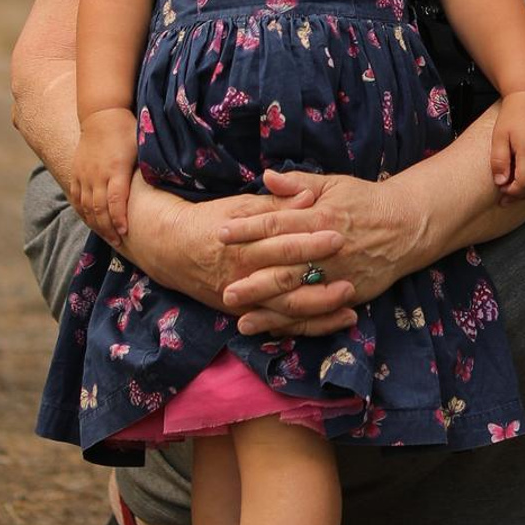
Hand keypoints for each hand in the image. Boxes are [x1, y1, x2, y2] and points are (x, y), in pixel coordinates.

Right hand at [69, 108, 138, 239]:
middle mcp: (97, 174)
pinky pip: (76, 198)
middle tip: (119, 244)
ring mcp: (84, 174)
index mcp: (116, 168)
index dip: (119, 219)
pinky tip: (91, 222)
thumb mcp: (140, 146)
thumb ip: (147, 168)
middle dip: (108, 229)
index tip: (126, 233)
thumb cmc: (126, 130)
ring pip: (86, 207)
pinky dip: (83, 212)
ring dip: (95, 224)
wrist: (101, 114)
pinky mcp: (76, 173)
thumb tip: (166, 185)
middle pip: (99, 209)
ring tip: (107, 237)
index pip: (116, 200)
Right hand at [114, 174, 356, 330]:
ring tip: (350, 306)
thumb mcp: (241, 205)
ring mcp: (244, 300)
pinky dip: (307, 327)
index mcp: (244, 244)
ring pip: (286, 312)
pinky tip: (334, 322)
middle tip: (351, 280)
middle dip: (320, 282)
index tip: (338, 235)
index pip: (282, 243)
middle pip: (287, 282)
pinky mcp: (246, 313)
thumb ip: (277, 204)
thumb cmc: (212, 220)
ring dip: (319, 311)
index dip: (310, 241)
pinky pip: (280, 325)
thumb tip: (308, 197)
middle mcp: (244, 276)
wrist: (173, 249)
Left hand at [217, 169, 415, 333]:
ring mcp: (339, 275)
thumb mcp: (333, 184)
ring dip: (268, 309)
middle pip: (283, 267)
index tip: (221, 233)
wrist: (406, 225)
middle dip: (252, 280)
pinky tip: (272, 327)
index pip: (276, 224)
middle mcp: (327, 250)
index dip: (247, 229)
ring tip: (240, 317)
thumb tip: (265, 177)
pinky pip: (317, 313)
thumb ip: (297, 183)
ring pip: (299, 296)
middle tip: (224, 288)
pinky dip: (294, 323)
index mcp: (320, 217)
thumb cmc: (365, 201)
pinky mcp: (349, 294)